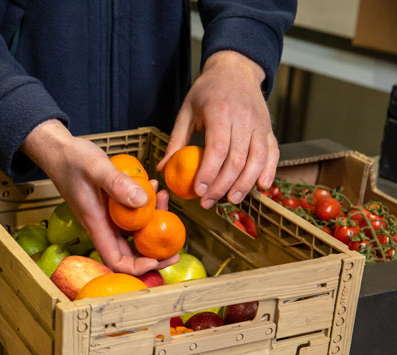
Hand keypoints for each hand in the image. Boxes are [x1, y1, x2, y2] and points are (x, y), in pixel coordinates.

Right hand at [20, 120, 179, 274]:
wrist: (58, 151)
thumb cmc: (72, 159)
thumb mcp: (96, 167)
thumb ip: (117, 184)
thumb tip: (142, 202)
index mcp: (96, 224)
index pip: (116, 261)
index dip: (138, 267)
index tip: (158, 258)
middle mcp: (101, 225)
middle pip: (129, 253)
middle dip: (154, 252)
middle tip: (177, 245)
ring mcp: (106, 217)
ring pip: (133, 233)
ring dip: (153, 222)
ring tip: (165, 197)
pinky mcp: (109, 207)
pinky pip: (131, 215)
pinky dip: (145, 206)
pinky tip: (152, 187)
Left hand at [157, 51, 278, 208]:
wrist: (236, 69)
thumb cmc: (207, 91)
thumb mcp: (186, 110)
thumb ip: (176, 140)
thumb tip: (163, 168)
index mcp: (220, 112)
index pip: (218, 147)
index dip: (209, 172)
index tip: (199, 190)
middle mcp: (244, 118)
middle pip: (237, 159)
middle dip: (222, 185)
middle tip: (207, 202)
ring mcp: (259, 124)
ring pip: (257, 160)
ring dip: (245, 184)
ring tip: (230, 200)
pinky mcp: (269, 129)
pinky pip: (273, 153)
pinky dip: (269, 171)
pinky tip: (260, 187)